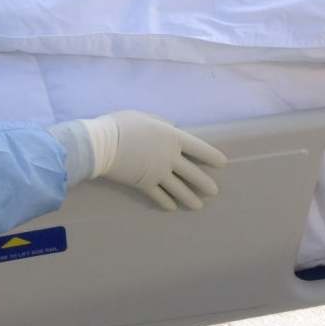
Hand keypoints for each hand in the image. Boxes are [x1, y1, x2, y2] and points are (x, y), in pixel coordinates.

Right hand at [79, 110, 225, 210]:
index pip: (198, 148)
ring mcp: (158, 173)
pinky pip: (159, 195)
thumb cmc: (121, 125)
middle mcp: (169, 157)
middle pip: (192, 173)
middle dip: (205, 183)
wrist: (101, 144)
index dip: (211, 156)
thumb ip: (160, 124)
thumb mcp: (144, 118)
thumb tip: (170, 127)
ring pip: (179, 189)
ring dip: (190, 198)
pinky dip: (166, 202)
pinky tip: (172, 207)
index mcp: (171, 137)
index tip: (222, 163)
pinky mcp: (144, 184)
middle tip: (214, 192)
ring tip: (198, 206)